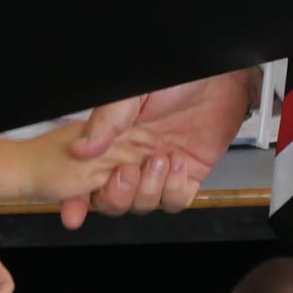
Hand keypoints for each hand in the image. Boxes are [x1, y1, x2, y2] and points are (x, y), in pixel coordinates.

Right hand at [60, 71, 251, 228]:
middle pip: (112, 201)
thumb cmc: (176, 78)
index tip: (73, 214)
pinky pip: (175, 201)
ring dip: (149, 189)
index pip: (86, 177)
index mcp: (113, 140)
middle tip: (126, 172)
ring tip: (159, 158)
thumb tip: (81, 149)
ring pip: (143, 205)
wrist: (219, 78)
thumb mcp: (133, 94)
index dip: (76, 199)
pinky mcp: (187, 175)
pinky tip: (177, 163)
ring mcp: (159, 169)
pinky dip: (174, 190)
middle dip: (117, 196)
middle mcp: (133, 158)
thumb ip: (107, 121)